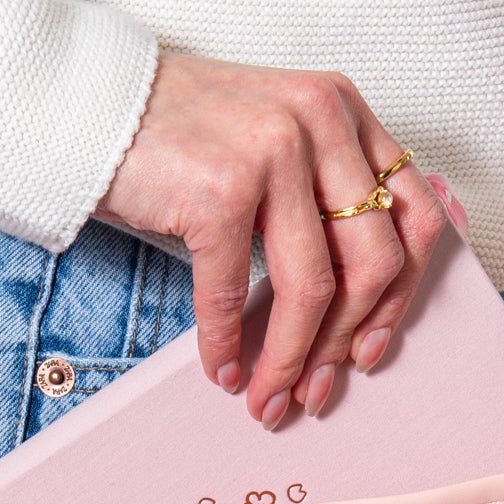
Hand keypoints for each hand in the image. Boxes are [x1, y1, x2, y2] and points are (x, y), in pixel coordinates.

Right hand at [96, 52, 449, 426]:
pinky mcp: (222, 186)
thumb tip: (355, 307)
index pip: (416, 216)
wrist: (88, 105)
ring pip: (313, 287)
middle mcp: (322, 120)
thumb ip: (322, 192)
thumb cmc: (176, 135)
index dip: (402, 297)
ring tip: (267, 398)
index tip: (371, 348)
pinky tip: (221, 370)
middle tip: (315, 391)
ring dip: (289, 359)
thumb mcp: (273, 140)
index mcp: (345, 110)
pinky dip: (226, 344)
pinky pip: (234, 291)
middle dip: (343, 343)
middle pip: (373, 262)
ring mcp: (275, 149)